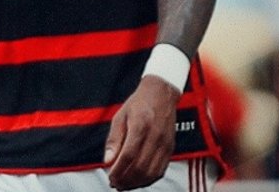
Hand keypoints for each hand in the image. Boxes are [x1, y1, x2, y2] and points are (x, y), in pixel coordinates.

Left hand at [103, 75, 179, 189]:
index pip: (129, 155)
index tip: (110, 176)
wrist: (161, 95)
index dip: (118, 170)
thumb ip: (114, 139)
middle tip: (115, 183)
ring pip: (152, 172)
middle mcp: (155, 137)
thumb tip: (108, 160)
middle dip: (126, 180)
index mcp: (141, 126)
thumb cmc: (139, 104)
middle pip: (141, 167)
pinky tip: (138, 180)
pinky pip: (161, 170)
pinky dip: (149, 179)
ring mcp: (165, 145)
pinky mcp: (170, 149)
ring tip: (124, 184)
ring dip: (137, 182)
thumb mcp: (120, 116)